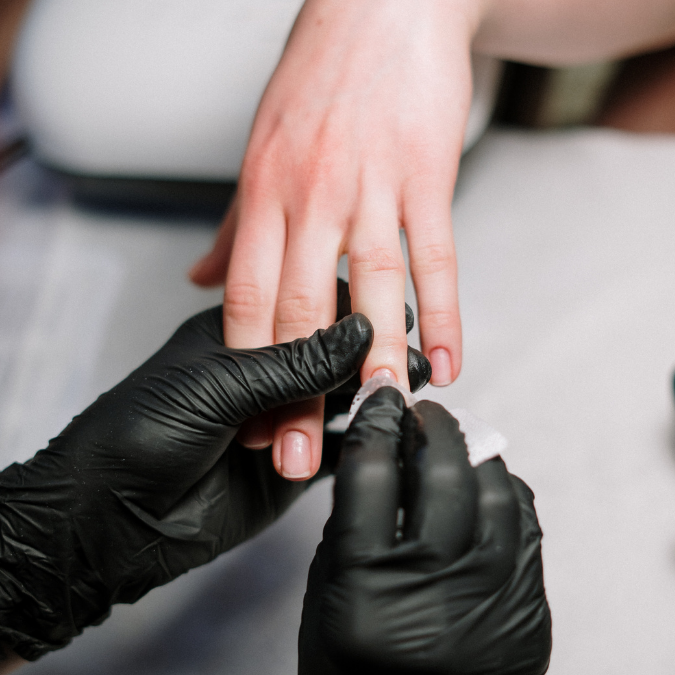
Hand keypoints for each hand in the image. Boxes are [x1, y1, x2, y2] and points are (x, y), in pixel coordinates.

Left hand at [0, 307, 373, 660]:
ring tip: (408, 396)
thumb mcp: (217, 387)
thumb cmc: (142, 432)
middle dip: (373, 358)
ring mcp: (282, 422)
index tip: (394, 319)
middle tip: (412, 364)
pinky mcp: (291, 469)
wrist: (107, 522)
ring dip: (374, 399)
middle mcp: (268, 374)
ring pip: (342, 402)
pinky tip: (392, 436)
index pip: (310, 309)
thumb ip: (292, 363)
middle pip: (334, 357)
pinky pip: (339, 452)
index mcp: (243, 333)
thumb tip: (360, 332)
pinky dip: (364, 445)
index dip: (354, 314)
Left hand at [190, 0, 478, 482]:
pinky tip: (448, 359)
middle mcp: (311, 196)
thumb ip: (232, 228)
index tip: (249, 423)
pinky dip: (446, 311)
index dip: (246, 370)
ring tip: (376, 417)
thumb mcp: (259, 151)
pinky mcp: (426, 177)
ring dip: (374, 360)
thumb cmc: (321, 82)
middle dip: (296, 391)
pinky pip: (436, 254)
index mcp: (265, 195)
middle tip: (294, 455)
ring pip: (369, 288)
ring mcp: (371, 187)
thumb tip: (198, 279)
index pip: (249, 300)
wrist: (383, 7)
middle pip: (300, 311)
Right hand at [299, 387, 551, 674]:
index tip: (380, 399)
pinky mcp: (528, 614)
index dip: (376, 421)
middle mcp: (436, 594)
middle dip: (431, 427)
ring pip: (496, 491)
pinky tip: (482, 486)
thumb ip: (354, 520)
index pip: (372, 473)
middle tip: (421, 413)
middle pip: (443, 473)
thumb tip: (384, 451)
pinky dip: (502, 492)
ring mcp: (491, 605)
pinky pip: (525, 525)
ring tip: (453, 445)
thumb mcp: (329, 591)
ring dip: (472, 454)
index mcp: (368, 591)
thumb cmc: (355, 668)